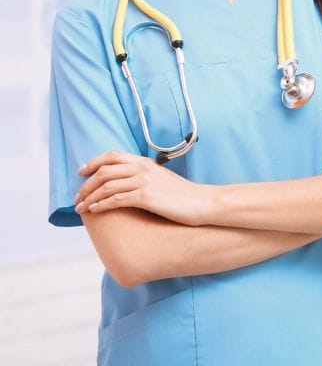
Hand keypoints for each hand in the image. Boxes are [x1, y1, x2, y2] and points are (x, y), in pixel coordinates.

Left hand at [73, 150, 211, 225]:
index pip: (112, 155)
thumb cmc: (182, 194)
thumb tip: (126, 183)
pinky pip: (116, 199)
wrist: (201, 202)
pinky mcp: (146, 197)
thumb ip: (144, 176)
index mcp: (145, 162)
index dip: (93, 162)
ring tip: (81, 208)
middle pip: (105, 170)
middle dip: (86, 184)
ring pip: (107, 186)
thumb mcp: (161, 178)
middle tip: (77, 197)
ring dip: (89, 197)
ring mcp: (144, 182)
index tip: (81, 172)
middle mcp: (143, 168)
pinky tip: (94, 210)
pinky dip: (101, 205)